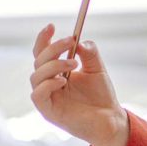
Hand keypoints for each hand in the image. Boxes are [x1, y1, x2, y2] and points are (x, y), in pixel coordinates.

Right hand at [30, 24, 127, 145]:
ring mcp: (47, 98)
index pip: (42, 53)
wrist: (111, 119)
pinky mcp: (48, 112)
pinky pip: (38, 95)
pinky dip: (48, 84)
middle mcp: (48, 83)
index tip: (52, 26)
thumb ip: (89, 53)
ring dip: (54, 64)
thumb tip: (80, 40)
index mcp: (56, 72)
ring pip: (36, 76)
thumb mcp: (97, 68)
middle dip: (53, 48)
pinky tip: (63, 80)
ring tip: (74, 63)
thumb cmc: (101, 95)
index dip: (43, 39)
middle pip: (38, 61)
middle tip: (71, 41)